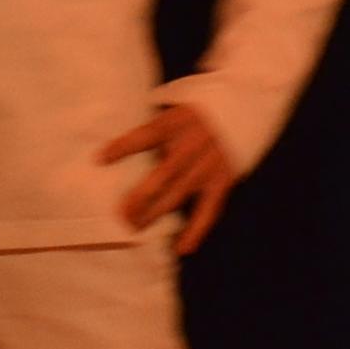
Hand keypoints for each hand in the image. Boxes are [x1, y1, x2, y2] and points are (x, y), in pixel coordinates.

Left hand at [100, 101, 240, 253]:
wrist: (250, 101)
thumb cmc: (201, 105)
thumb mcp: (178, 102)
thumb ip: (155, 122)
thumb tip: (118, 141)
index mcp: (179, 121)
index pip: (148, 135)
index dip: (124, 147)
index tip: (100, 159)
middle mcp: (194, 144)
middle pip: (163, 173)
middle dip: (139, 196)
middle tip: (118, 213)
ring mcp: (210, 164)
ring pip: (180, 194)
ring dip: (155, 213)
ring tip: (133, 228)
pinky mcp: (224, 179)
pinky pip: (210, 208)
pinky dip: (197, 230)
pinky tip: (182, 247)